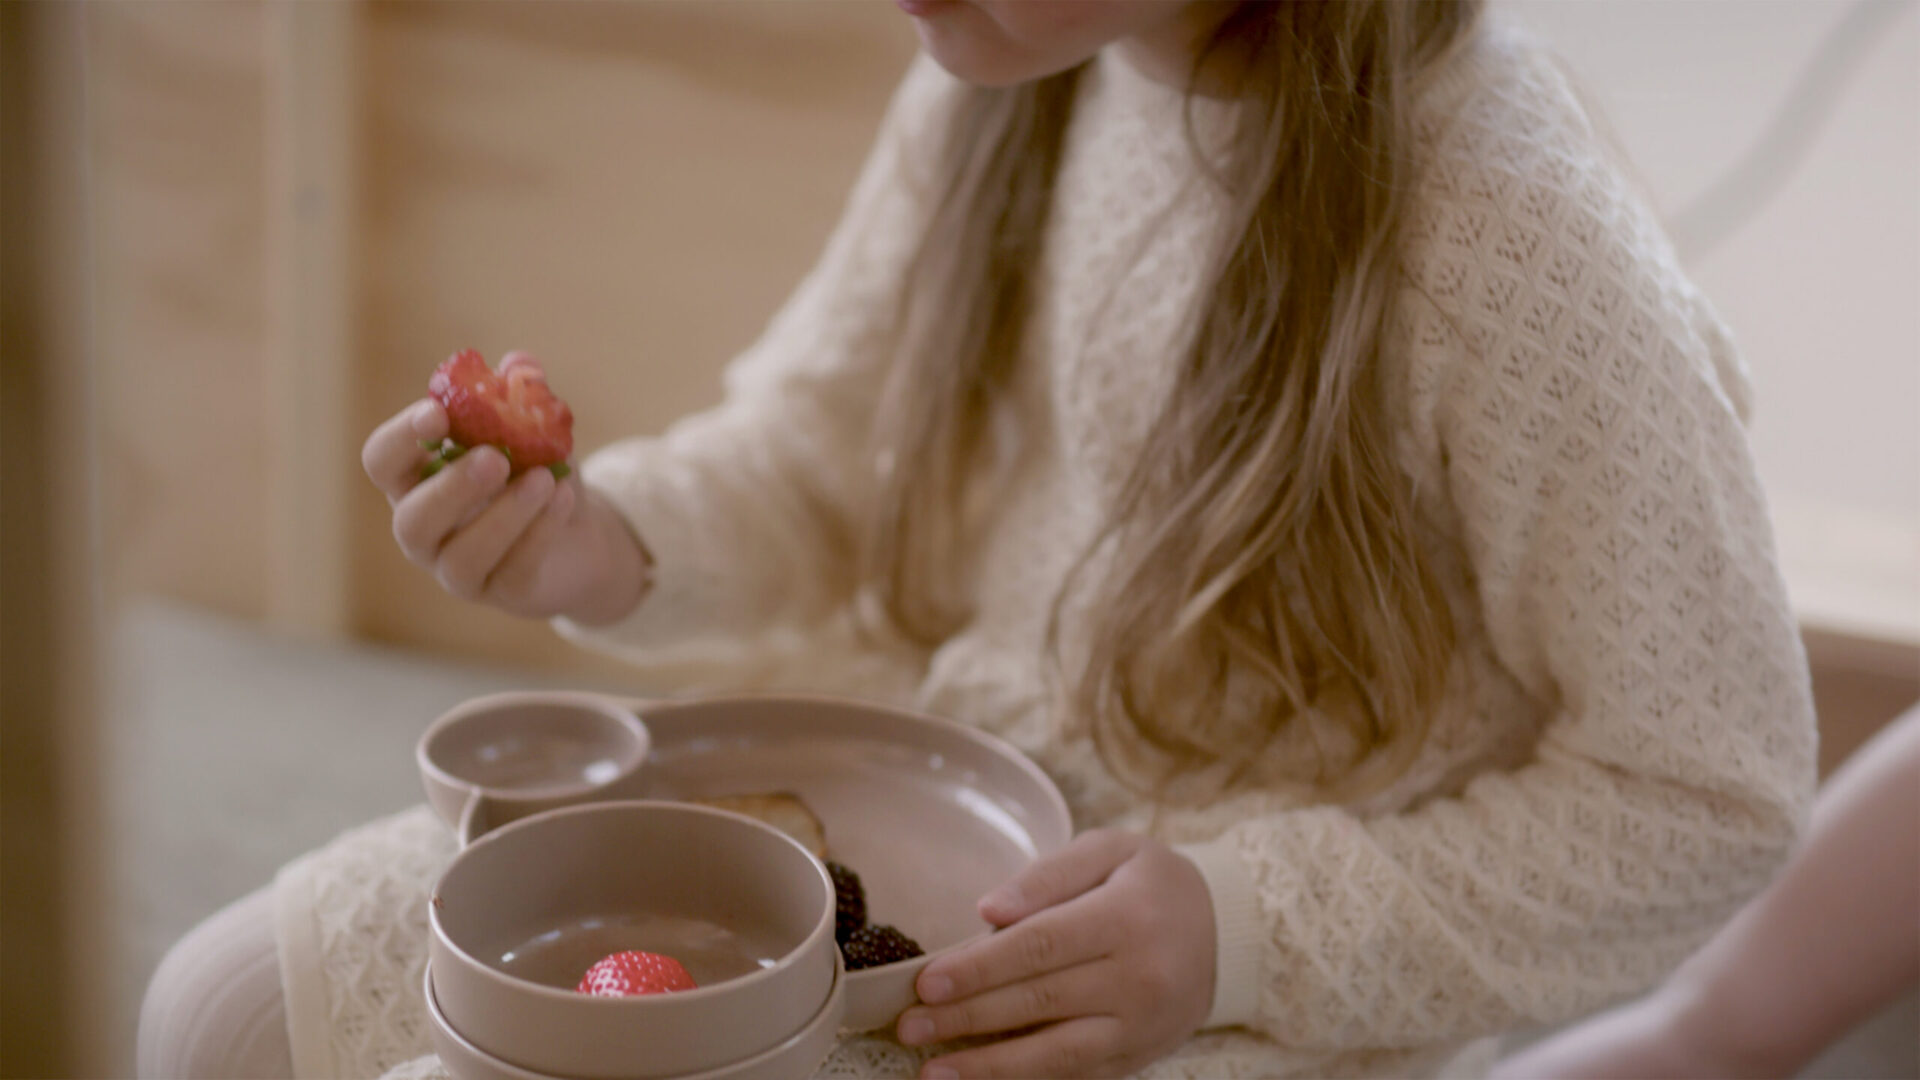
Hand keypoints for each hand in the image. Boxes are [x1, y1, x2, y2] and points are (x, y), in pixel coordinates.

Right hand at [361, 356, 648, 622]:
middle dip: (452, 487)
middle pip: (413, 520)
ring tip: (545, 479)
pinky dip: (540, 532)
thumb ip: (523, 396)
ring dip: (505, 514)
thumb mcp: (534, 430)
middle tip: (495, 458)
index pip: (382, 460)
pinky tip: (564, 498)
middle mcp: (424, 529)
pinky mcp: (501, 593)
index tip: (437, 413)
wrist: (577, 536)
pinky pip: (513, 570)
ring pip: (463, 555)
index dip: (402, 438)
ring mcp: (457, 569)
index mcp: (415, 480)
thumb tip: (520, 363)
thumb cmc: (535, 474)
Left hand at [896, 830, 1215, 1078]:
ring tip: (934, 1072)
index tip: (928, 980)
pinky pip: (1078, 1076)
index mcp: (1126, 919)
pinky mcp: (1140, 1057)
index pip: (1040, 946)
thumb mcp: (1111, 850)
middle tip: (911, 1026)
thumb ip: (1048, 875)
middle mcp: (1138, 978)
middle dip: (967, 1018)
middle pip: (1039, 1002)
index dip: (980, 967)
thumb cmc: (1154, 883)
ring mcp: (1141, 1026)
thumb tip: (988, 910)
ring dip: (990, 1067)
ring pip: (1057, 1054)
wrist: (1228, 931)